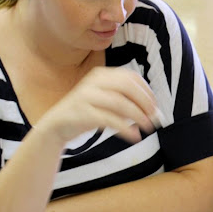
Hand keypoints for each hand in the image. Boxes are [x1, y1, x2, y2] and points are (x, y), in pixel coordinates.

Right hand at [37, 66, 161, 144]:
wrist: (57, 125)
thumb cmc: (87, 113)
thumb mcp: (106, 101)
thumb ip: (126, 101)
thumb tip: (153, 111)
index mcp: (102, 75)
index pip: (131, 77)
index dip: (146, 91)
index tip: (155, 106)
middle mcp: (94, 82)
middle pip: (127, 87)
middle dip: (144, 102)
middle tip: (154, 117)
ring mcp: (86, 96)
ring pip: (120, 103)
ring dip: (138, 116)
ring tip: (148, 127)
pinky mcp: (82, 113)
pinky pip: (109, 120)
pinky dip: (125, 129)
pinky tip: (134, 137)